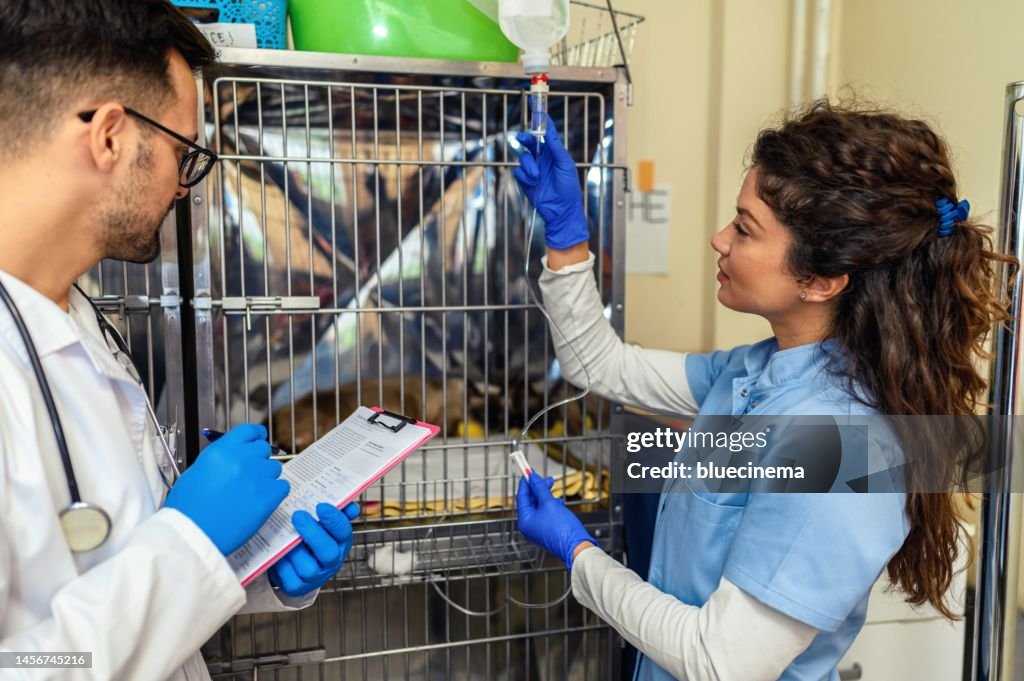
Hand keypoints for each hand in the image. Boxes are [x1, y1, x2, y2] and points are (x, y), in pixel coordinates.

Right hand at [163, 424, 288, 554]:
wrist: (193, 533)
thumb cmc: (189, 507)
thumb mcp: (197, 471)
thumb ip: (220, 458)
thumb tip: (233, 455)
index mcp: (223, 450)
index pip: (249, 430)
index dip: (256, 435)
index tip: (258, 439)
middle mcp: (243, 459)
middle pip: (263, 449)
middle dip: (259, 459)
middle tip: (250, 474)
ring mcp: (258, 477)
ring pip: (275, 468)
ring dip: (266, 477)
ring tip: (251, 492)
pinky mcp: (269, 497)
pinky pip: (283, 486)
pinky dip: (275, 492)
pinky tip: (261, 501)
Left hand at [268, 502, 359, 596]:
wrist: (292, 561)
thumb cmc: (309, 535)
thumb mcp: (323, 521)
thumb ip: (337, 510)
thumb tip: (351, 508)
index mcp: (340, 543)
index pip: (343, 532)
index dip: (334, 520)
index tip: (320, 506)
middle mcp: (331, 562)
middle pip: (329, 553)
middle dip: (314, 534)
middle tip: (298, 516)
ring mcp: (315, 577)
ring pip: (308, 568)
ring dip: (295, 550)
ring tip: (284, 535)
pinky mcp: (297, 587)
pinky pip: (290, 579)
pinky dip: (282, 565)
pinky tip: (278, 551)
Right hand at [513, 114, 589, 249]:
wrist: (562, 211)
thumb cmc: (569, 188)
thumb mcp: (565, 165)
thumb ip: (556, 147)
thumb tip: (547, 131)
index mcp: (554, 152)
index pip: (546, 131)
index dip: (540, 118)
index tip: (535, 103)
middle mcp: (542, 158)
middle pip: (529, 142)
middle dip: (525, 139)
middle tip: (522, 138)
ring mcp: (533, 169)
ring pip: (523, 158)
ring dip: (529, 166)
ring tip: (536, 177)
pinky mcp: (525, 181)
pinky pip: (518, 172)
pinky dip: (524, 177)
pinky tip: (533, 183)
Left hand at [516, 473, 596, 568]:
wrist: (577, 547)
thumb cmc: (562, 529)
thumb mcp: (549, 503)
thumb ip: (540, 489)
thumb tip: (532, 478)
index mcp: (525, 521)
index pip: (522, 497)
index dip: (526, 482)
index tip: (529, 471)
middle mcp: (529, 527)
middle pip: (530, 502)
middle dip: (538, 489)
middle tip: (546, 479)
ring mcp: (538, 531)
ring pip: (539, 508)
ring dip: (546, 496)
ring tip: (554, 490)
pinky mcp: (547, 532)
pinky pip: (545, 515)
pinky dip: (551, 506)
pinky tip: (559, 502)